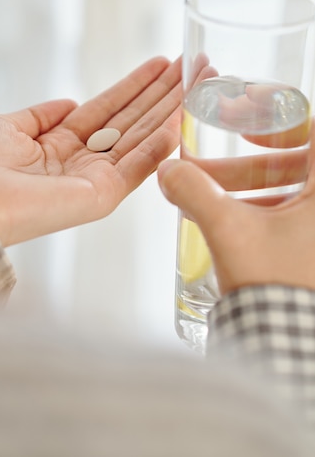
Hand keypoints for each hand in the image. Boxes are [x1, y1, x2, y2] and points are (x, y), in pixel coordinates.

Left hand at [0, 57, 192, 246]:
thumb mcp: (6, 125)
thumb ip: (41, 115)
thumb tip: (69, 103)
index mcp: (60, 145)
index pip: (108, 109)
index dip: (135, 86)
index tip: (162, 64)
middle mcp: (83, 161)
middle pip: (132, 119)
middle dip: (163, 92)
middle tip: (195, 65)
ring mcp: (95, 179)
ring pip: (141, 137)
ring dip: (171, 108)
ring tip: (199, 81)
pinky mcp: (101, 195)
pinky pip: (137, 166)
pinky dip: (160, 144)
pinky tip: (181, 118)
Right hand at [157, 123, 314, 294]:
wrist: (284, 349)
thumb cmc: (276, 290)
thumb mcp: (228, 231)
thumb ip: (195, 192)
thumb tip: (170, 170)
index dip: (278, 120)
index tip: (245, 124)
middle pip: (294, 165)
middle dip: (245, 164)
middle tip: (209, 166)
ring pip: (289, 195)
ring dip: (246, 191)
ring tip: (204, 199)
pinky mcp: (312, 254)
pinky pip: (289, 220)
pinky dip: (258, 213)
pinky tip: (223, 222)